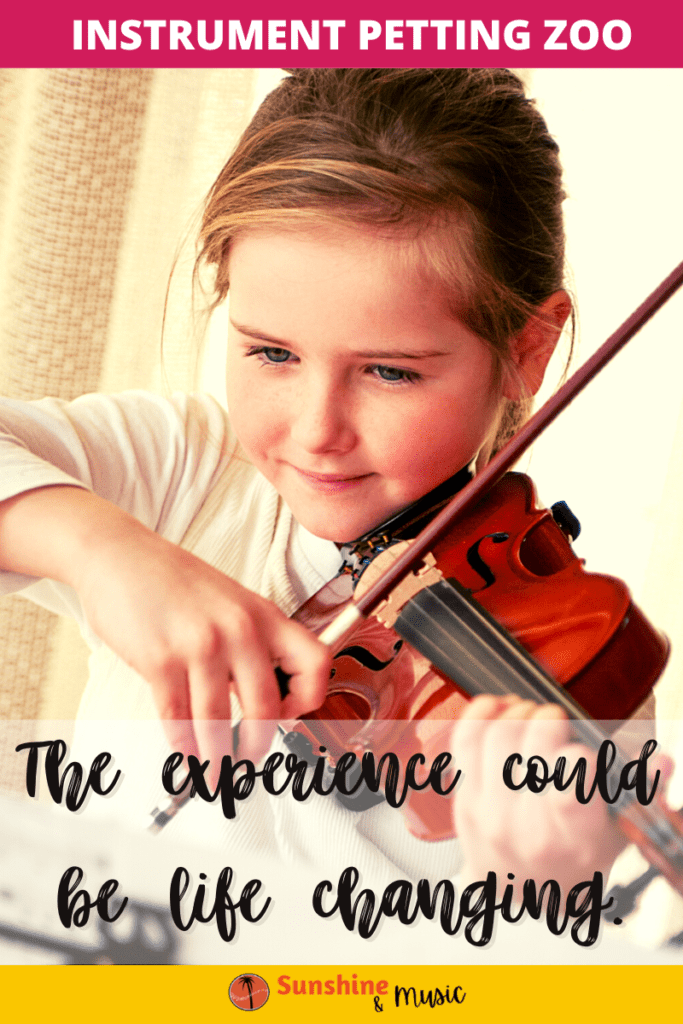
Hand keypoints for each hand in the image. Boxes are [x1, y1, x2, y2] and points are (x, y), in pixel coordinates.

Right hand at [73, 512, 330, 767]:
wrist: (121, 557)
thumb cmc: (174, 581)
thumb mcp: (231, 602)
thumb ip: (253, 644)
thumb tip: (265, 699)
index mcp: (264, 615)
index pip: (315, 662)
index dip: (309, 698)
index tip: (291, 716)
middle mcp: (239, 629)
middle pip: (265, 707)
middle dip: (255, 746)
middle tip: (247, 762)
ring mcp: (200, 644)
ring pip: (216, 722)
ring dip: (215, 759)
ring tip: (215, 773)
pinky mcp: (160, 659)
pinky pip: (177, 718)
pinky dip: (181, 745)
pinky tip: (184, 754)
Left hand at [451, 695, 625, 891]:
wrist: (523, 892)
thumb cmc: (574, 857)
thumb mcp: (618, 833)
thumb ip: (640, 792)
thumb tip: (661, 762)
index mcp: (574, 835)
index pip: (568, 785)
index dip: (576, 756)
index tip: (581, 751)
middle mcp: (527, 826)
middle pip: (530, 747)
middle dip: (548, 720)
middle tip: (557, 721)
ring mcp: (490, 812)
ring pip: (497, 737)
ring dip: (517, 714)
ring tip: (532, 716)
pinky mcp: (464, 799)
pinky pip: (463, 741)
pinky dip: (480, 714)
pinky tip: (499, 708)